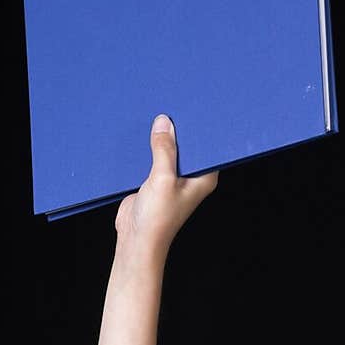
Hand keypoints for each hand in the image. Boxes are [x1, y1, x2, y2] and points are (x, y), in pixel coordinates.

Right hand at [114, 115, 218, 251]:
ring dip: (160, 138)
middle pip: (186, 145)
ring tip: (153, 113)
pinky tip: (139, 133)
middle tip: (171, 105)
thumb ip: (165, 150)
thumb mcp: (162, 179)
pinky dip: (146, 148)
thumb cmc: (158, 218)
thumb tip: (165, 122)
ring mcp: (172, 178)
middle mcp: (190, 177)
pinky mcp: (154, 179)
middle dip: (178, 129)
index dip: (202, 128)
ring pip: (167, 150)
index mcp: (203, 178)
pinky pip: (152, 157)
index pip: (208, 146)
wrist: (136, 239)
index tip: (195, 106)